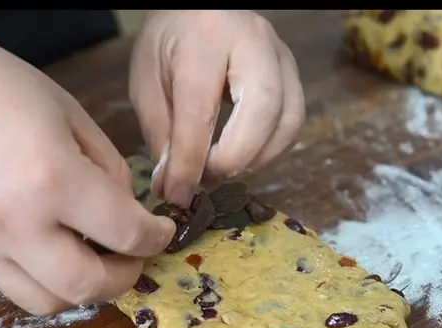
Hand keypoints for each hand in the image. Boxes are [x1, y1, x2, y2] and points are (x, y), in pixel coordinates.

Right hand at [0, 27, 174, 314]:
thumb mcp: (66, 110)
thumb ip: (106, 167)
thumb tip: (125, 210)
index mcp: (52, 178)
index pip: (126, 234)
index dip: (156, 237)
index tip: (162, 231)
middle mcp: (15, 223)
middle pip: (87, 288)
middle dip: (124, 278)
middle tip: (133, 258)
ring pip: (45, 303)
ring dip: (79, 290)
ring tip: (90, 259)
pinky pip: (9, 281)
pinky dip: (40, 275)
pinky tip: (47, 245)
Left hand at [130, 10, 305, 206]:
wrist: (196, 10)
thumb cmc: (167, 46)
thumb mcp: (147, 85)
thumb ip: (161, 135)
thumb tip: (173, 188)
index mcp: (205, 39)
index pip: (201, 110)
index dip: (190, 160)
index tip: (178, 194)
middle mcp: (253, 41)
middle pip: (263, 110)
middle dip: (235, 157)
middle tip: (207, 178)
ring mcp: (281, 55)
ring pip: (288, 119)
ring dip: (257, 158)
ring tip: (223, 169)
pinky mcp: (294, 73)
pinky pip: (294, 121)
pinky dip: (271, 149)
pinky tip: (243, 156)